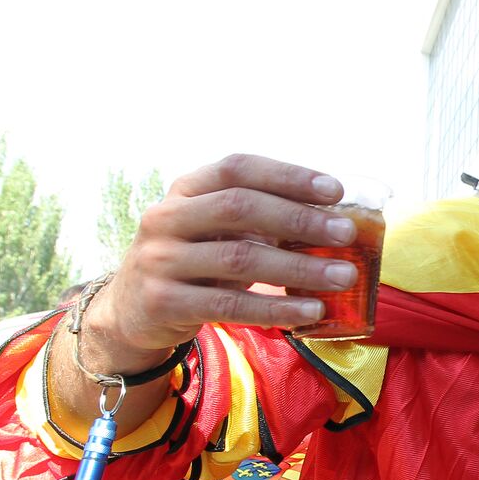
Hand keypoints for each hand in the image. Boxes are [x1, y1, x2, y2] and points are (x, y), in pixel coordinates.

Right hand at [91, 154, 356, 360]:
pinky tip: (312, 311)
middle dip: (298, 219)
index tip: (335, 189)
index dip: (287, 175)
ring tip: (343, 275)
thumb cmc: (195, 261)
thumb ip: (259, 218)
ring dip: (298, 268)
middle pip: (239, 208)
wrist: (133, 310)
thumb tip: (335, 217)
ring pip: (239, 259)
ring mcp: (161, 261)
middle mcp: (167, 218)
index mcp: (185, 190)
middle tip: (346, 232)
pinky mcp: (164, 303)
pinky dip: (275, 308)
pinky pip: (230, 306)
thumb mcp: (215, 229)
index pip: (237, 168)